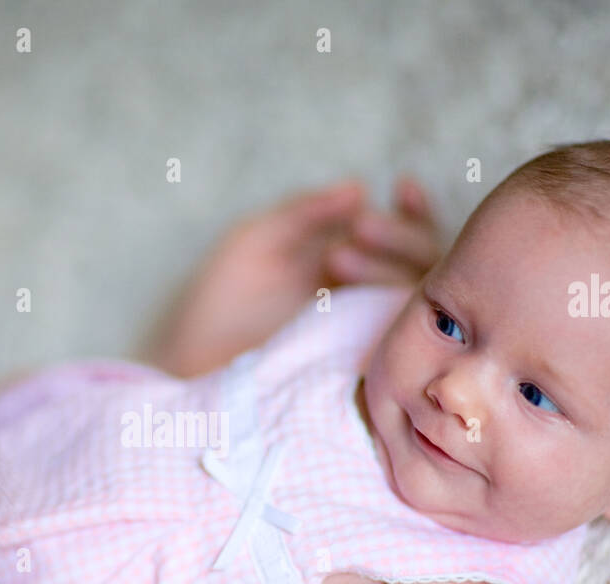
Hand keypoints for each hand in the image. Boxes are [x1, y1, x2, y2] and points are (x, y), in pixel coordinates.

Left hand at [146, 176, 442, 377]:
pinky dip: (393, 316)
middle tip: (360, 228)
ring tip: (337, 256)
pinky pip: (399, 346)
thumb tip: (360, 189)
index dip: (412, 214)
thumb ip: (305, 213)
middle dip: (398, 238)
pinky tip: (364, 299)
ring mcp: (366, 339)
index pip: (403, 241)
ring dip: (389, 269)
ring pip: (412, 302)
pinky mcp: (362, 373)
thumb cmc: (218, 307)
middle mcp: (366, 304)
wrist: (191, 365)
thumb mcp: (257, 244)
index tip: (402, 185)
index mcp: (348, 272)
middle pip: (419, 268)